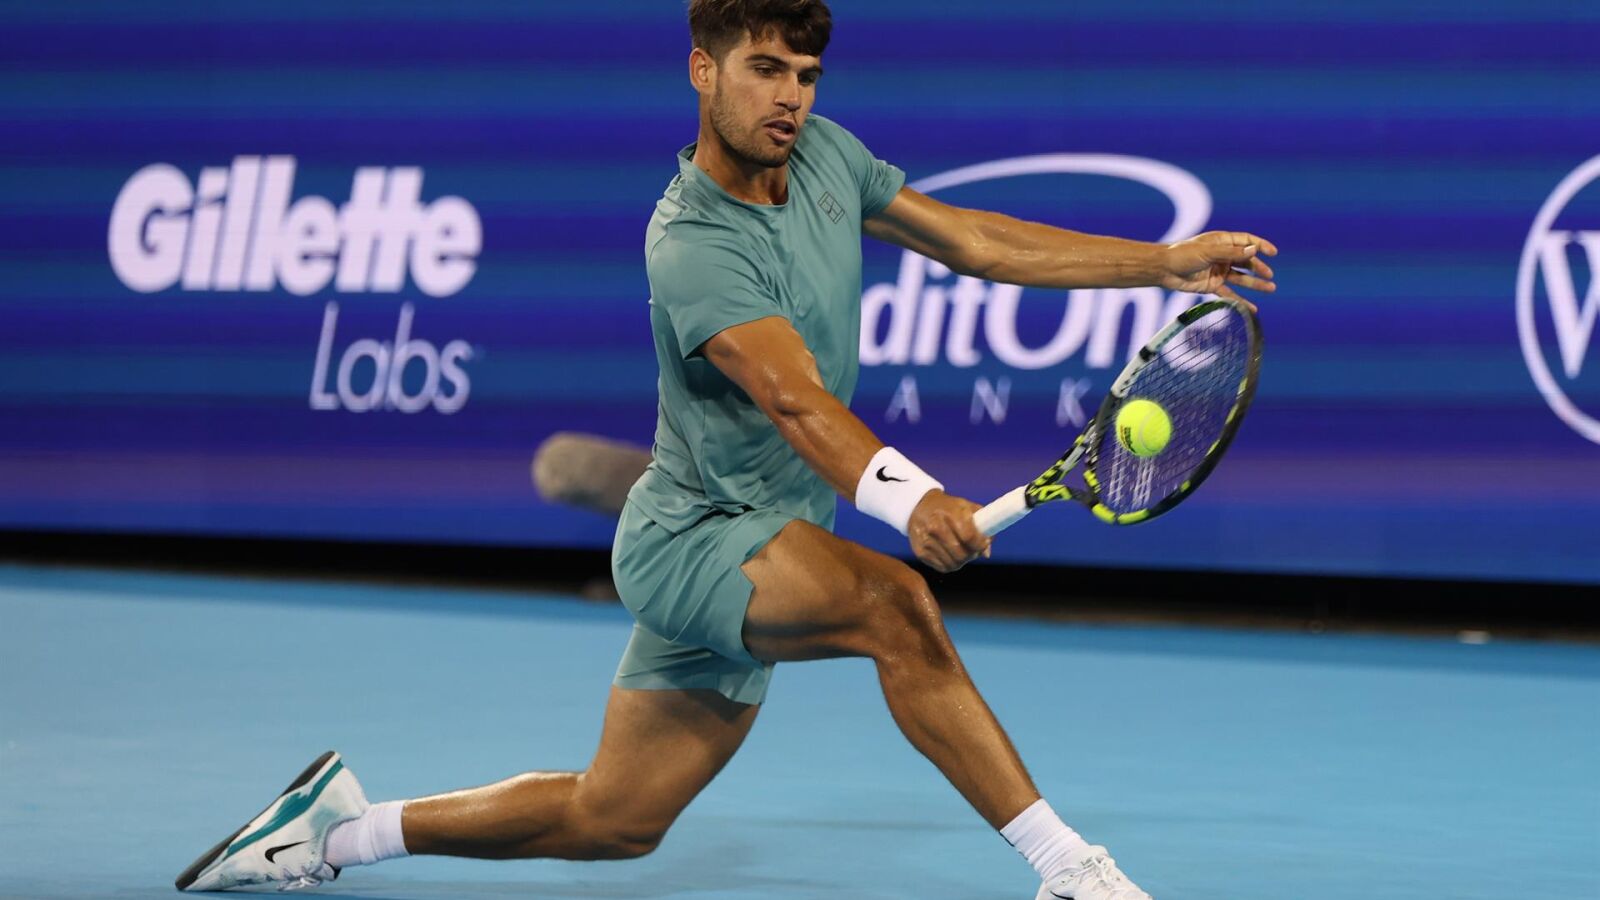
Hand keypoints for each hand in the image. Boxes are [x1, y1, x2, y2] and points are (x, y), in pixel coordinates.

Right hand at [907, 490, 991, 572]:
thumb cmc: (947, 508)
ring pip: (953, 564)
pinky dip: (950, 564)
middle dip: (972, 554)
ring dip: (962, 561)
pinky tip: (950, 554)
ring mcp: (927, 542)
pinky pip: (943, 567)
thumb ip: (982, 526)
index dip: (980, 544)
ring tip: (962, 552)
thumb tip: (986, 553)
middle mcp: (936, 528)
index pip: (969, 537)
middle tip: (973, 550)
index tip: (983, 544)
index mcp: (949, 514)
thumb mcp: (966, 507)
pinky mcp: (921, 552)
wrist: (918, 507)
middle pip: (962, 554)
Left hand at [1160, 231, 1277, 310]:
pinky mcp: (1212, 285)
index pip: (1247, 241)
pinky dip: (1241, 300)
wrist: (1163, 270)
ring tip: (1271, 288)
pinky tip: (1253, 308)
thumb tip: (1254, 250)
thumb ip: (1231, 253)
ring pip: (1242, 278)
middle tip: (1269, 276)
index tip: (1273, 253)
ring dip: (1256, 283)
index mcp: (1222, 242)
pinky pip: (1230, 293)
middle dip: (1259, 268)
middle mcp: (1223, 256)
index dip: (1261, 246)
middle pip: (1247, 261)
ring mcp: (1219, 271)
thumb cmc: (1183, 255)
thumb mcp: (1209, 252)